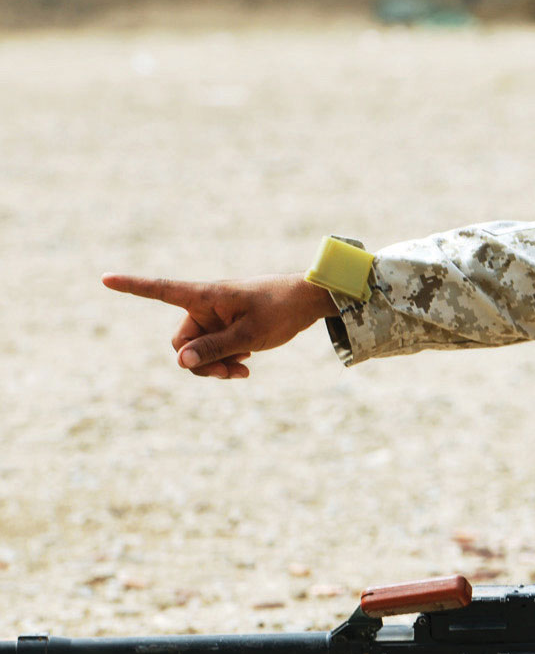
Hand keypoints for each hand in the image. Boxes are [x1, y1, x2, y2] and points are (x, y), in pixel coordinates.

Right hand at [101, 273, 335, 378]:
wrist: (309, 302)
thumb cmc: (281, 310)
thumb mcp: (250, 335)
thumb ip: (214, 348)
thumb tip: (180, 362)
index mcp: (205, 295)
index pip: (161, 290)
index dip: (132, 286)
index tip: (105, 278)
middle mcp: (204, 304)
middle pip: (182, 341)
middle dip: (198, 362)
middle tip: (229, 375)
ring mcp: (215, 316)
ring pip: (197, 350)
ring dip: (215, 364)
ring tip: (242, 370)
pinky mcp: (225, 326)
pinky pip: (212, 348)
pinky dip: (224, 359)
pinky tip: (245, 365)